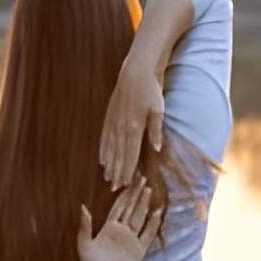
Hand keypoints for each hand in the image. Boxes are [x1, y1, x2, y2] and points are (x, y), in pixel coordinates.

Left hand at [75, 184, 162, 260]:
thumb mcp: (84, 244)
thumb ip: (84, 226)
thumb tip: (82, 207)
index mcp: (108, 227)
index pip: (118, 206)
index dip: (124, 194)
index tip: (129, 180)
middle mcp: (121, 231)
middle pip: (131, 208)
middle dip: (136, 194)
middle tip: (142, 179)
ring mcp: (131, 239)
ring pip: (140, 217)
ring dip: (144, 204)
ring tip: (149, 190)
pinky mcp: (139, 250)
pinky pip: (148, 234)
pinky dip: (153, 224)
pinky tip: (157, 213)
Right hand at [100, 58, 164, 187]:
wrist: (135, 71)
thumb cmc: (151, 90)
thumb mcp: (158, 110)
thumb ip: (156, 130)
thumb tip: (156, 149)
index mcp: (135, 127)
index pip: (130, 154)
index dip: (127, 170)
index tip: (125, 184)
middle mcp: (121, 127)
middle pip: (118, 154)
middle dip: (117, 172)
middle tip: (114, 188)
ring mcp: (113, 121)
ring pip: (110, 148)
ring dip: (109, 164)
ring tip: (107, 177)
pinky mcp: (109, 116)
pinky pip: (104, 136)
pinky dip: (103, 149)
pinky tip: (102, 159)